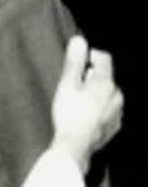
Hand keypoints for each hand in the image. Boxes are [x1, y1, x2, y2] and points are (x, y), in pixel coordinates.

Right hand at [50, 36, 123, 170]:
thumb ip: (74, 62)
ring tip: (76, 103)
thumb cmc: (69, 114)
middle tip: (71, 86)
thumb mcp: (67, 85)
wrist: (75, 146)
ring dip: (95, 93)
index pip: (103, 57)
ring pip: (107, 94)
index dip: (89, 56)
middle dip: (90, 77)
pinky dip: (98, 108)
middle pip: (105, 76)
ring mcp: (118, 111)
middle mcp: (117, 95)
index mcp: (106, 83)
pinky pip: (108, 109)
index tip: (75, 65)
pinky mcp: (114, 125)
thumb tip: (79, 40)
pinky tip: (84, 116)